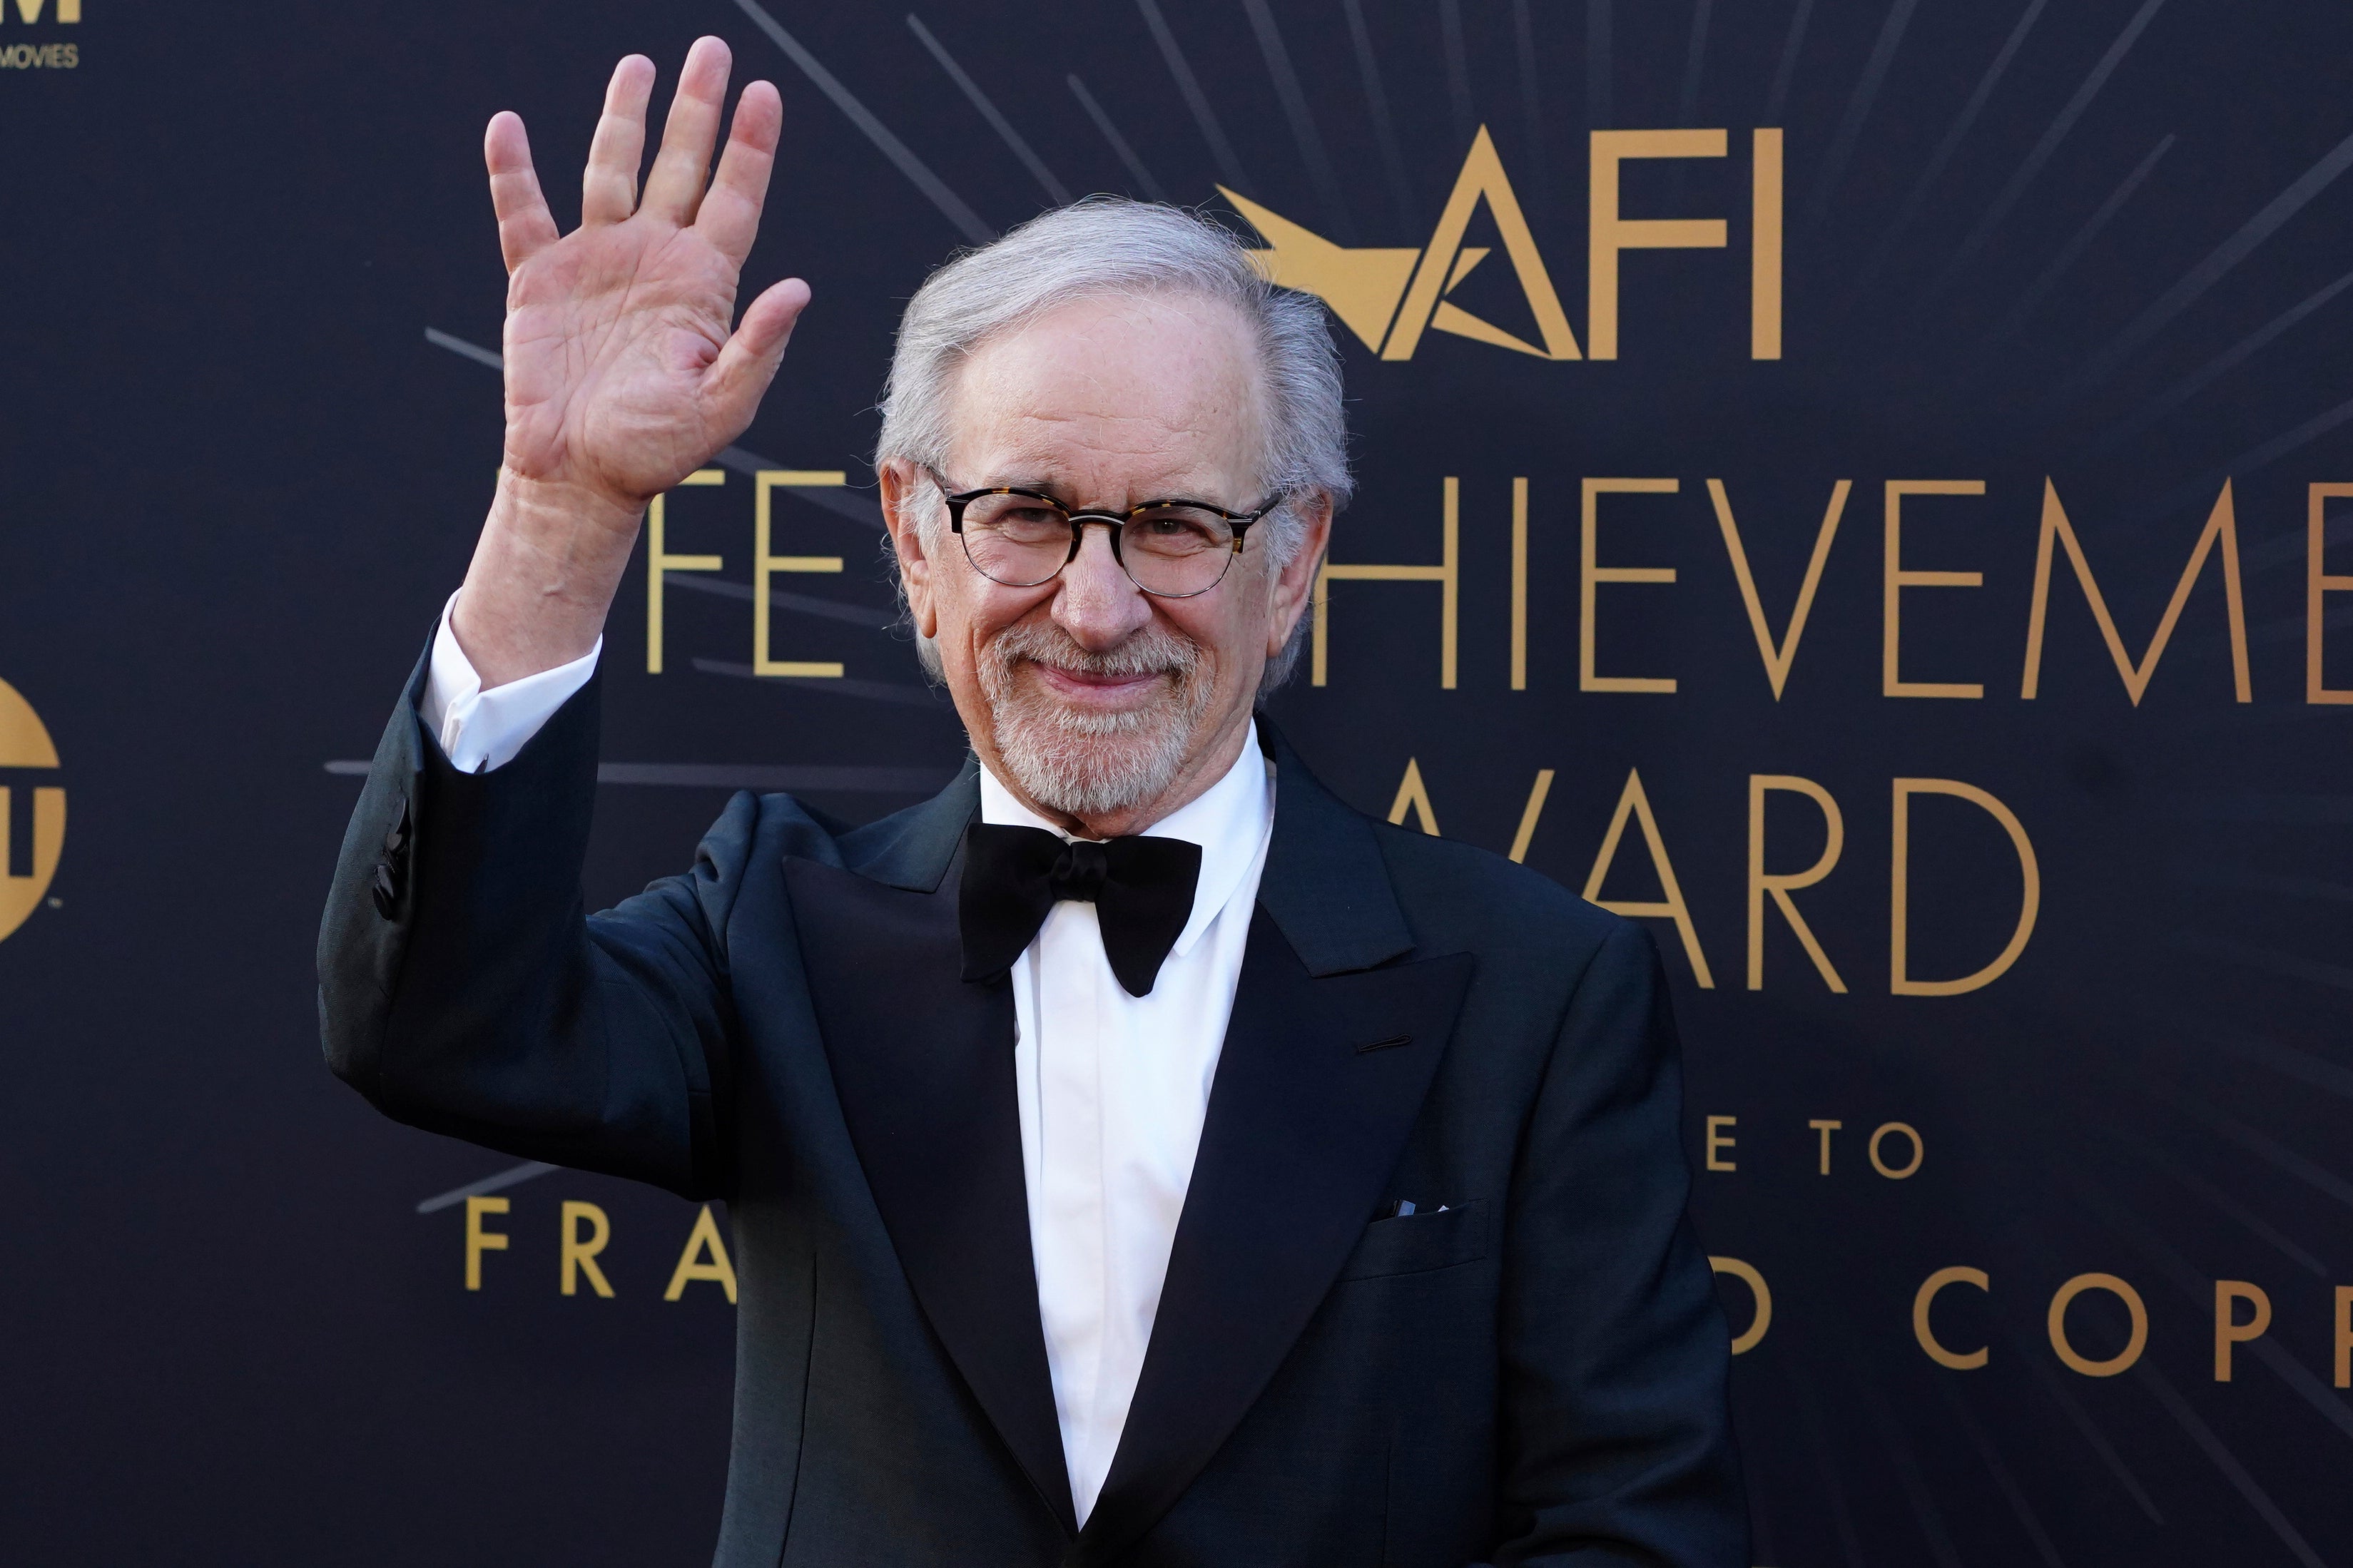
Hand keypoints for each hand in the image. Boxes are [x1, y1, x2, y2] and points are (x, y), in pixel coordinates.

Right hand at [453, 38, 808, 686]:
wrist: (580, 478)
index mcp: (702, 286)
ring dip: (621, 118)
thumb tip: (799, 288)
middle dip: (695, 109)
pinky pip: (522, 213)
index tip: (764, 93)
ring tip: (638, 66)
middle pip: (679, 166)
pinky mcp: (539, 278)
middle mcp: (653, 260)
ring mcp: (595, 262)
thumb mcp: (721, 407)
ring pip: (610, 171)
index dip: (749, 147)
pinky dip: (511, 171)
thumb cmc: (656, 452)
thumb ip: (758, 347)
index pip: (734, 199)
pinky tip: (506, 126)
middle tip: (712, 50)